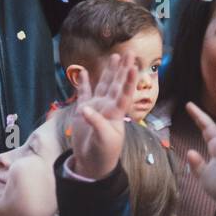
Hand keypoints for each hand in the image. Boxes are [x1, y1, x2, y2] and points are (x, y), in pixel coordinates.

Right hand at [68, 52, 136, 178]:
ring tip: (115, 57)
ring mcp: (96, 108)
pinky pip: (84, 93)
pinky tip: (82, 72)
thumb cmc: (103, 153)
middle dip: (123, 69)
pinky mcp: (84, 111)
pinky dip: (82, 83)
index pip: (124, 94)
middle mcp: (108, 107)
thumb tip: (85, 109)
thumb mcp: (103, 140)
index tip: (133, 66)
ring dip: (108, 72)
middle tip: (130, 53)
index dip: (128, 80)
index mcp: (116, 114)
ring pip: (103, 85)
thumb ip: (96, 123)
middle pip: (116, 84)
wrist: (93, 162)